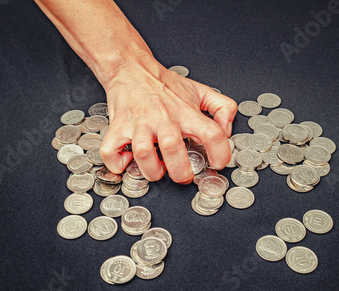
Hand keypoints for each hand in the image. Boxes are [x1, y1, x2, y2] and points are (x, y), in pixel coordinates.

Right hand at [99, 58, 236, 183]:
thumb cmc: (164, 85)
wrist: (131, 68)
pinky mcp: (118, 128)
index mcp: (186, 112)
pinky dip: (118, 163)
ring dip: (152, 170)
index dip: (220, 153)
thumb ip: (222, 108)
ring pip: (143, 154)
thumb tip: (227, 131)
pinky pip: (111, 152)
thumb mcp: (200, 91)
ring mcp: (139, 124)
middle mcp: (163, 119)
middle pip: (173, 149)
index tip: (217, 163)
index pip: (212, 134)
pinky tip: (129, 160)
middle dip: (181, 172)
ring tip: (158, 169)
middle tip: (183, 175)